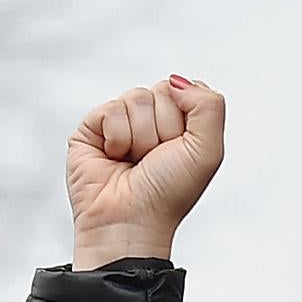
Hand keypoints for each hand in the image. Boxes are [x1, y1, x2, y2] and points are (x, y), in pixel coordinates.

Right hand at [66, 77, 226, 269]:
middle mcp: (152, 120)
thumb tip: (176, 81)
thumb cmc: (169, 193)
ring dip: (141, 137)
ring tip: (135, 161)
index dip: (186, 119)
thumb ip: (209, 105)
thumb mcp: (208, 150)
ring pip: (137, 98)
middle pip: (163, 91)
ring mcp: (122, 121)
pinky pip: (111, 108)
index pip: (187, 91)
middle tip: (155, 159)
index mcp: (181, 124)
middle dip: (164, 129)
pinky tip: (115, 157)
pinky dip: (118, 137)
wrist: (131, 220)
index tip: (181, 150)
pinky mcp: (93, 126)